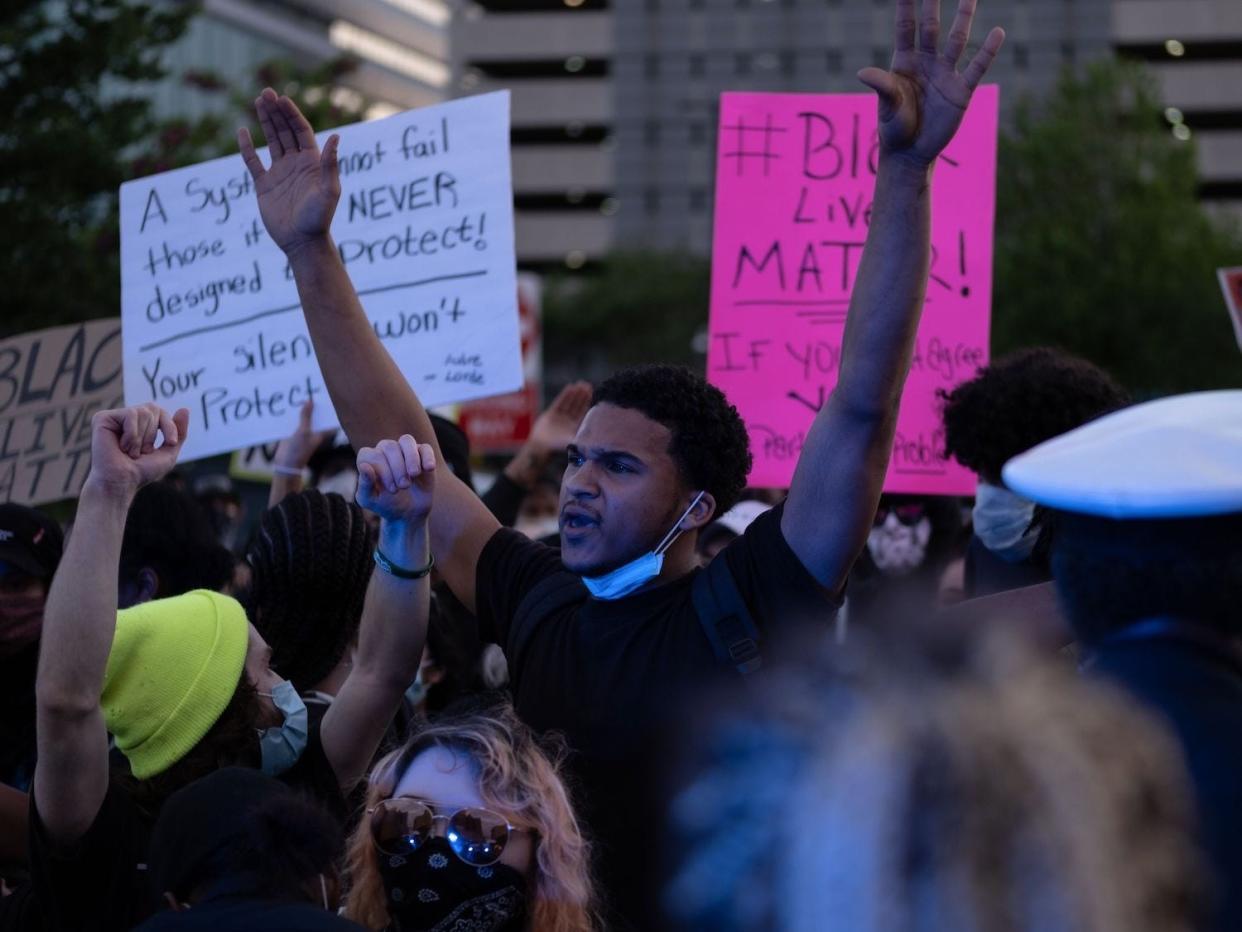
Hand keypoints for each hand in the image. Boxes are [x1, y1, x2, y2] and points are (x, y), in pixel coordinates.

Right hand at [85, 404, 188, 498]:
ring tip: (130, 452)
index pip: (161, 412)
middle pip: (153, 409)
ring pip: (142, 412)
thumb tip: (185, 409)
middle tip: (141, 452)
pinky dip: (132, 434)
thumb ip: (178, 432)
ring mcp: (113, 418)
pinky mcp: (102, 418)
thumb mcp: (169, 452)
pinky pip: (130, 414)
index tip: (171, 442)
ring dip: (142, 438)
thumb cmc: (142, 471)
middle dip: (152, 434)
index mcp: (140, 425)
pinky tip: (121, 446)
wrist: (122, 482)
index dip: (169, 426)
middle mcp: (126, 419)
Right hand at [238, 88, 340, 254]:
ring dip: (266, 121)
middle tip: (266, 93)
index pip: (301, 131)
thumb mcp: (329, 190)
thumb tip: (336, 136)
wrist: (302, 242)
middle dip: (277, 112)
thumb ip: (330, 164)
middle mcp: (296, 164)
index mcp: (312, 163)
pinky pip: (253, 162)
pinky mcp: (264, 185)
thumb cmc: (319, 218)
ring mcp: (280, 173)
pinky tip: (242, 131)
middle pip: (285, 131)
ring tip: (259, 101)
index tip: (282, 99)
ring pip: (271, 141)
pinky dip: (247, 147)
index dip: (292, 114)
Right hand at [274, 399, 335, 470]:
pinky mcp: (291, 432)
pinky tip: (286, 404)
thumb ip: (306, 416)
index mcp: (321, 432)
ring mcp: (302, 431)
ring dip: (299, 408)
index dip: (326, 405)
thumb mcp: (304, 431)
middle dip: (310, 404)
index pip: (327, 416)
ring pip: (302, 416)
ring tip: (297, 393)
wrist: (286, 464)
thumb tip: (310, 401)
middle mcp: (313, 430)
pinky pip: (292, 420)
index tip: (324, 393)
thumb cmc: (299, 450)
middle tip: (308, 388)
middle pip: (314, 414)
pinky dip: (290, 414)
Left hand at [356, 437, 435, 524]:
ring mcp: (404, 450)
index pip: (372, 455)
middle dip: (397, 467)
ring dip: (411, 457)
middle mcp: (385, 450)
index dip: (382, 470)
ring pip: (406, 440)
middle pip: (389, 446)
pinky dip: (427, 457)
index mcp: (369, 459)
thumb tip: (364, 466)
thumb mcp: (370, 500)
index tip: (392, 489)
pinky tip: (428, 469)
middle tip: (404, 486)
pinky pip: (425, 447)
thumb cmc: (385, 504)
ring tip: (414, 474)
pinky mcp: (422, 454)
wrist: (408, 512)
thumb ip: (365, 484)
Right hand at [527, 381, 591, 455]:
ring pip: (568, 402)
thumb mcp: (573, 440)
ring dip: (574, 393)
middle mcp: (568, 421)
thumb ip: (582, 438)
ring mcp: (560, 417)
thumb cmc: (557, 445)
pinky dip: (564, 395)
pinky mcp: (551, 413)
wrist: (540, 445)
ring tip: (580, 384)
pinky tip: (570, 387)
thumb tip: (596, 440)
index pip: (582, 411)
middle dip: (581, 395)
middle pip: (576, 405)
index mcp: (575, 427)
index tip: (591, 392)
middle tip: (587, 385)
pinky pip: (559, 402)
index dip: (586, 401)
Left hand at [858, 0, 1004, 166]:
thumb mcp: (887, 106)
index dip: (906, 5)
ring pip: (956, 40)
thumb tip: (863, 73)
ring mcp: (945, 74)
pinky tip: (998, 32)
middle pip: (931, 26)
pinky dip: (988, 52)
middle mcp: (926, 62)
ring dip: (963, 18)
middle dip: (933, 3)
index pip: (905, 27)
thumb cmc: (894, 127)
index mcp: (904, 62)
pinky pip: (977, 67)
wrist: (911, 153)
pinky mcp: (961, 91)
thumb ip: (882, 86)